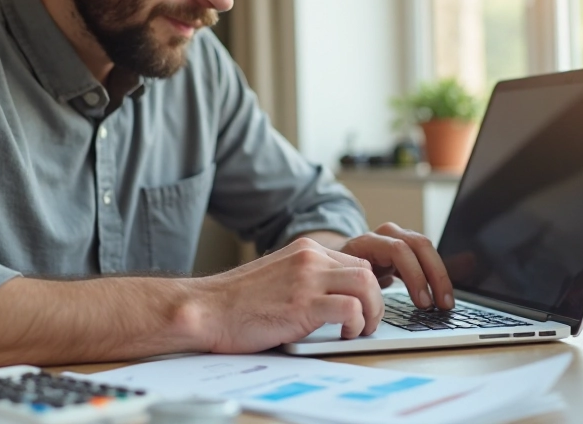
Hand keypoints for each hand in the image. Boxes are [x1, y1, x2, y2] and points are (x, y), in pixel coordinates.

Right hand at [192, 237, 383, 352]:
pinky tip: (343, 334)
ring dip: (372, 312)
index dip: (365, 289)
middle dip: (375, 301)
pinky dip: (356, 324)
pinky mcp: (303, 304)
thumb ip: (305, 279)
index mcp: (305, 249)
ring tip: (359, 329)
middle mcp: (309, 258)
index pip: (356, 262)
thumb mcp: (278, 277)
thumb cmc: (237, 302)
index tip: (363, 308)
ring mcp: (307, 279)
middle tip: (367, 322)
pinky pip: (352, 309)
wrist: (207, 309)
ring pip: (368, 286)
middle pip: (367, 272)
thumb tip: (334, 297)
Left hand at [339, 223, 453, 309]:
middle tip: (442, 304)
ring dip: (439, 275)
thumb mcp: (343, 282)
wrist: (336, 264)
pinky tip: (441, 296)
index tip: (423, 303)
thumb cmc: (339, 277)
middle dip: (434, 275)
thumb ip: (357, 291)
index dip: (414, 276)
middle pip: (419, 245)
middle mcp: (385, 235)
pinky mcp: (406, 249)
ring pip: (427, 249)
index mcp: (368, 242)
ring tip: (446, 303)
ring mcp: (397, 238)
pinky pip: (426, 257)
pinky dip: (435, 276)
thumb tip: (372, 312)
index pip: (399, 250)